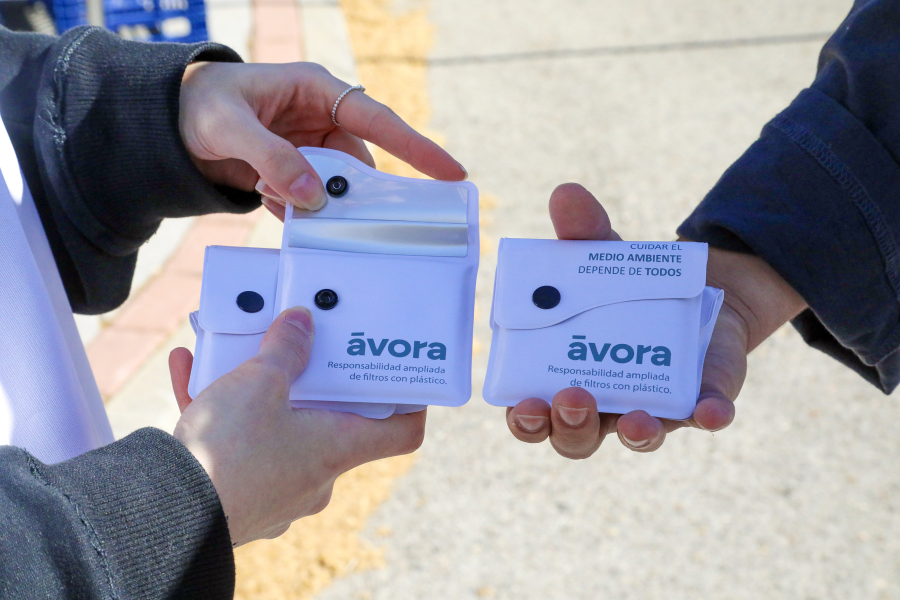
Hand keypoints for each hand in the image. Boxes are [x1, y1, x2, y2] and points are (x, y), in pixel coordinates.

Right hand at [167, 306, 424, 545]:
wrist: (165, 513)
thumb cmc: (227, 454)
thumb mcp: (259, 382)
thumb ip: (285, 347)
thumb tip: (301, 323)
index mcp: (338, 448)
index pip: (401, 432)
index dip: (410, 402)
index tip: (402, 375)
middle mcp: (316, 475)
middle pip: (330, 420)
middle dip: (309, 380)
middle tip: (300, 346)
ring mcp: (278, 489)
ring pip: (278, 428)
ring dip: (256, 391)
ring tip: (228, 353)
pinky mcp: (239, 495)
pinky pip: (238, 444)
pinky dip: (220, 411)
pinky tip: (188, 373)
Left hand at [179, 61, 465, 216]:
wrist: (166, 123)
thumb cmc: (197, 106)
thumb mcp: (230, 128)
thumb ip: (272, 159)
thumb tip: (313, 198)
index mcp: (315, 89)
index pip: (378, 118)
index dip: (417, 146)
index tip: (451, 172)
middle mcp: (320, 118)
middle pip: (358, 164)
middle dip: (347, 192)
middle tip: (334, 214)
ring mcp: (309, 146)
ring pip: (335, 187)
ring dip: (315, 204)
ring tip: (275, 196)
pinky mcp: (295, 170)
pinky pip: (312, 199)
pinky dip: (296, 209)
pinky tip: (268, 200)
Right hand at [505, 183, 806, 457]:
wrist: (695, 287)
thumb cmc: (625, 284)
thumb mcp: (603, 255)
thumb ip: (583, 231)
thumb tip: (566, 194)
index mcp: (562, 376)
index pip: (533, 413)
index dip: (525, 419)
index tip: (522, 406)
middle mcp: (602, 403)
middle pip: (576, 438)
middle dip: (570, 427)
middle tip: (571, 398)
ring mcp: (652, 406)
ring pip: (634, 435)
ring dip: (633, 433)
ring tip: (634, 420)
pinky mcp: (701, 399)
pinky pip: (703, 416)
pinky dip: (707, 416)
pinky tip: (709, 411)